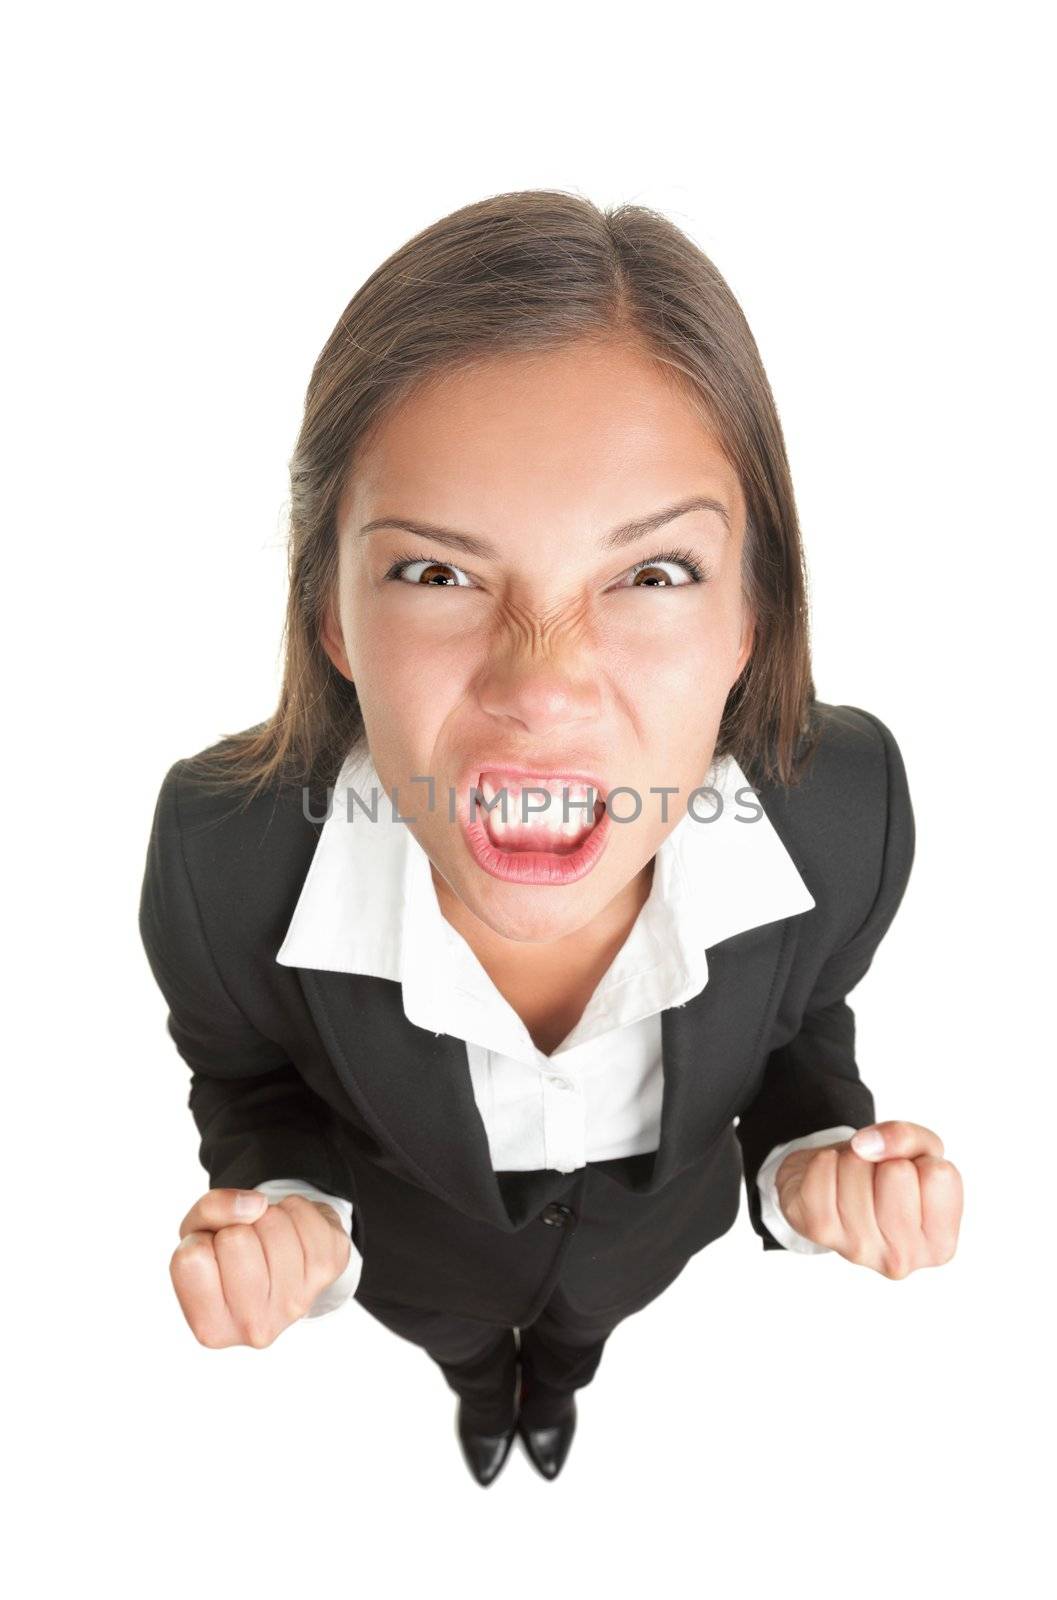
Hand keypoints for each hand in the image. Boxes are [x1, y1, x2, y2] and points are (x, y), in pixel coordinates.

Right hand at [170, 1188, 351, 1346]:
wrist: (283, 1264)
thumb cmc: (230, 1255)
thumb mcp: (198, 1235)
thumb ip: (207, 1211)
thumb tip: (256, 1205)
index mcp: (211, 1327)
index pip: (192, 1258)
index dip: (200, 1241)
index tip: (213, 1254)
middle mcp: (254, 1326)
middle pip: (235, 1239)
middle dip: (237, 1228)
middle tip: (245, 1246)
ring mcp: (296, 1302)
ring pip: (272, 1223)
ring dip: (266, 1217)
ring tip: (267, 1240)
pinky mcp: (327, 1270)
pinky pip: (303, 1215)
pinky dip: (294, 1210)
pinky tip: (291, 1234)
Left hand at [774, 1120, 962, 1277]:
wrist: (837, 1193)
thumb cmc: (890, 1177)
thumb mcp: (920, 1153)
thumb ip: (909, 1138)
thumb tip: (864, 1145)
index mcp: (939, 1243)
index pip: (938, 1174)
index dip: (922, 1161)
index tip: (912, 1176)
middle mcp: (902, 1257)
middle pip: (896, 1171)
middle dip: (886, 1160)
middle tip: (880, 1177)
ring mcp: (858, 1248)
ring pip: (856, 1166)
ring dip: (854, 1159)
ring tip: (856, 1180)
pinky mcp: (818, 1230)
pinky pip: (821, 1171)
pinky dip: (824, 1160)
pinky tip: (833, 1180)